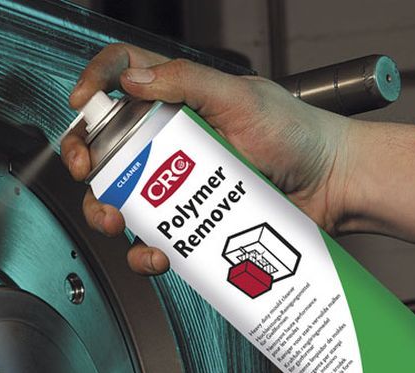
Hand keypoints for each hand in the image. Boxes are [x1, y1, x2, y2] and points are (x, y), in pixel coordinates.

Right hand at [60, 43, 355, 275]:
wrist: (334, 187)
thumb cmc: (300, 135)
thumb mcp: (243, 98)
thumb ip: (188, 82)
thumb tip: (135, 78)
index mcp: (180, 101)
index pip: (123, 77)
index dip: (96, 83)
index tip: (80, 102)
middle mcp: (174, 142)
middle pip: (108, 147)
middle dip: (88, 162)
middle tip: (90, 173)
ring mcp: (181, 186)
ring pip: (122, 200)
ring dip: (107, 212)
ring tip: (119, 220)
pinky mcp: (193, 225)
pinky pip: (155, 242)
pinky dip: (147, 253)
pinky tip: (159, 253)